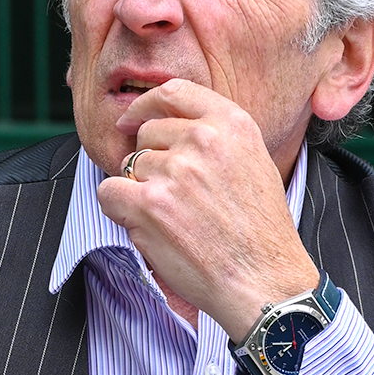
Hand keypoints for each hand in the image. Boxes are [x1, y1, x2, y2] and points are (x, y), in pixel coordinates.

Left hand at [97, 81, 319, 338]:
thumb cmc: (260, 234)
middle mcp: (204, 139)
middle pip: (147, 135)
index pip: (173, 92)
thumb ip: (218, 138)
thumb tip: (171, 128)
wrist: (264, 281)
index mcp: (231, 123)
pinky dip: (119, 210)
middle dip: (150, 164)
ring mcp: (175, 170)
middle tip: (174, 200)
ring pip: (129, 167)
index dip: (145, 106)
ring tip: (174, 222)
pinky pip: (109, 192)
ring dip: (140, 193)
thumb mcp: (255, 164)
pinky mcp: (151, 204)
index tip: (132, 121)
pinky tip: (147, 229)